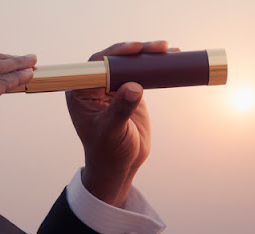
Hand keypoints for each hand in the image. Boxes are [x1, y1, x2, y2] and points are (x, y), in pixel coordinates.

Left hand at [66, 41, 170, 207]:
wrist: (120, 165)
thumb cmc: (108, 152)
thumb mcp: (112, 131)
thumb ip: (120, 110)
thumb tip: (133, 87)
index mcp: (81, 93)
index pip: (97, 65)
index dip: (115, 53)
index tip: (135, 49)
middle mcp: (95, 86)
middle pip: (116, 59)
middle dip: (138, 51)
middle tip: (160, 47)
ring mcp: (112, 88)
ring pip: (130, 64)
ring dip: (149, 56)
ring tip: (170, 50)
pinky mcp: (128, 92)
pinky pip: (141, 74)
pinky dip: (156, 67)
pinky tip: (172, 59)